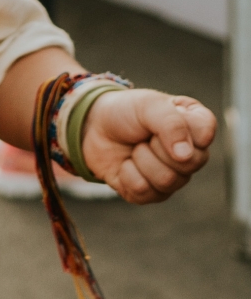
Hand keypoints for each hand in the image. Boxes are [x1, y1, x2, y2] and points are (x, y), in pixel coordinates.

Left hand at [81, 89, 215, 203]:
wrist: (93, 128)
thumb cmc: (126, 112)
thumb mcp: (148, 105)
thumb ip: (171, 124)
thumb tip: (185, 156)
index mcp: (195, 125)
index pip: (205, 134)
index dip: (181, 130)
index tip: (159, 119)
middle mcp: (190, 153)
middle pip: (189, 164)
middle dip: (156, 147)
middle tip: (144, 136)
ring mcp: (174, 176)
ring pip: (167, 181)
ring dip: (141, 160)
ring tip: (135, 149)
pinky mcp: (153, 193)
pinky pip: (145, 193)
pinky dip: (128, 175)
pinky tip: (126, 165)